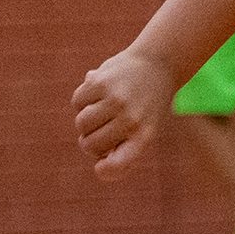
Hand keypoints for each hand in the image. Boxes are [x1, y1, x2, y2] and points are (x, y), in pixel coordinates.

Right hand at [72, 51, 176, 171]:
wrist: (157, 63)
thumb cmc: (146, 104)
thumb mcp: (144, 127)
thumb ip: (122, 147)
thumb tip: (102, 164)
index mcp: (144, 136)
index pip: (119, 164)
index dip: (106, 170)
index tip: (100, 167)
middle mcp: (131, 120)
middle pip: (89, 144)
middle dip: (90, 139)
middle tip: (101, 128)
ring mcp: (115, 100)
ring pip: (81, 124)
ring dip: (85, 119)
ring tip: (101, 110)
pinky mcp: (101, 82)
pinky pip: (77, 102)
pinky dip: (83, 100)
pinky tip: (98, 93)